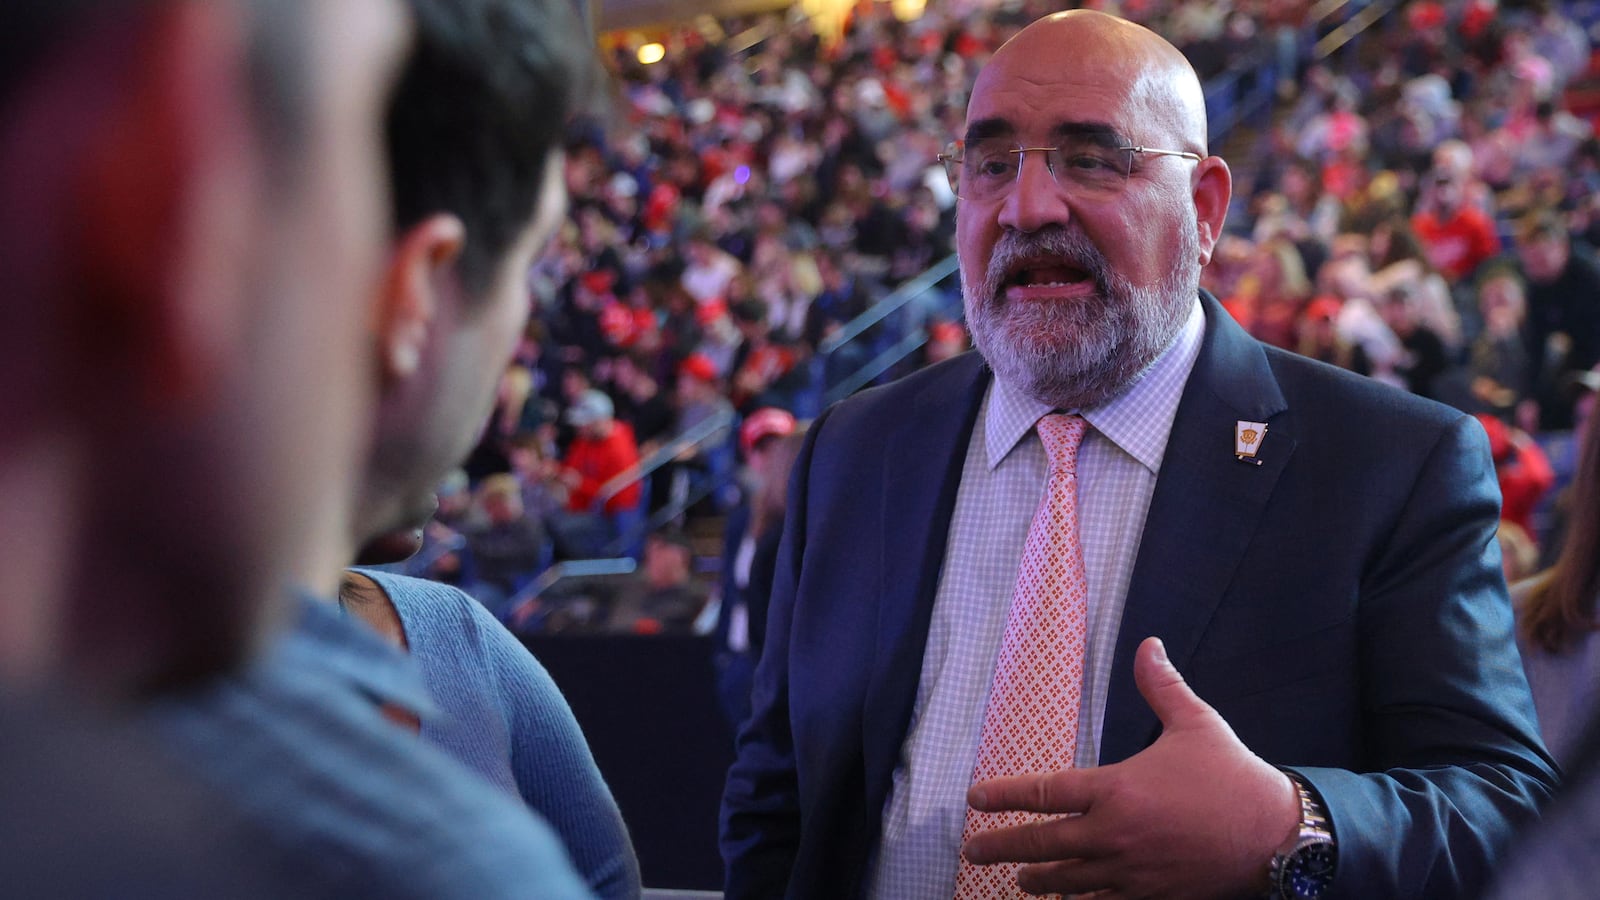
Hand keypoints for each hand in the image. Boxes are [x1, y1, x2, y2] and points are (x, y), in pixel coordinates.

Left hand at [962, 637, 1298, 898]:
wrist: (1278, 836)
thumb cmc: (1233, 777)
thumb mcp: (1195, 723)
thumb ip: (1161, 686)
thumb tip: (1148, 646)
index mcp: (1116, 789)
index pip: (1043, 793)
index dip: (1003, 795)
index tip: (975, 797)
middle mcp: (1113, 835)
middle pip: (1041, 845)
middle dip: (1001, 847)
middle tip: (974, 849)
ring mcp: (1129, 872)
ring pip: (1066, 883)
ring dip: (1037, 881)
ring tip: (1018, 880)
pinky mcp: (1150, 898)